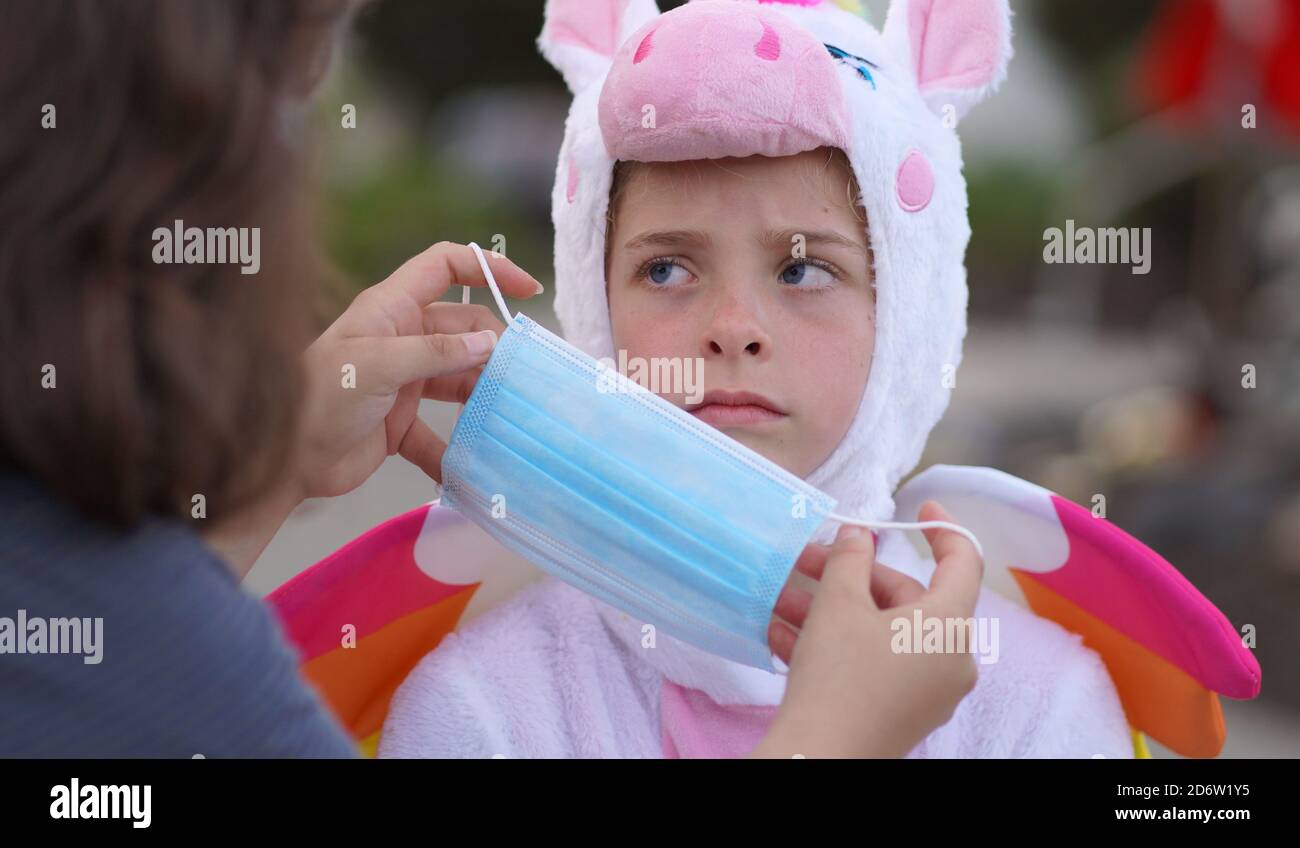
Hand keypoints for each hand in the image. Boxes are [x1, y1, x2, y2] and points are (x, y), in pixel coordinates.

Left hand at [296, 242, 541, 499]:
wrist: (283, 463)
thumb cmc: (318, 400)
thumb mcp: (376, 366)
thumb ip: (434, 353)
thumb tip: (490, 342)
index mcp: (391, 309)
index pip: (446, 267)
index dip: (488, 268)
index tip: (527, 289)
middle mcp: (402, 338)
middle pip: (465, 329)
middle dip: (496, 349)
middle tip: (525, 375)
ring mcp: (403, 380)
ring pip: (460, 378)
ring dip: (483, 396)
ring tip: (512, 415)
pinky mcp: (401, 422)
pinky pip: (440, 432)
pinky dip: (454, 450)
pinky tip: (470, 467)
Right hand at [751, 501, 983, 757]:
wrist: (818, 758)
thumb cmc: (838, 677)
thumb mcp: (838, 605)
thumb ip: (850, 559)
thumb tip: (859, 536)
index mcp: (949, 626)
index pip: (964, 562)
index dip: (944, 529)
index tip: (922, 507)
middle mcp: (950, 659)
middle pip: (909, 598)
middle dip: (852, 576)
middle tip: (807, 561)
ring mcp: (928, 691)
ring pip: (882, 632)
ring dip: (831, 610)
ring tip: (780, 600)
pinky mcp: (901, 712)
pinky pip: (875, 663)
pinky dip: (838, 644)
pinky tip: (783, 634)